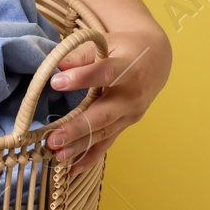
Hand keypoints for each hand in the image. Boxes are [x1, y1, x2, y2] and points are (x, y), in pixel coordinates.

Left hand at [43, 29, 168, 169]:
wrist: (156, 60)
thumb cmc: (125, 48)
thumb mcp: (107, 41)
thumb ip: (82, 53)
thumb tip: (57, 66)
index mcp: (128, 67)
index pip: (105, 73)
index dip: (82, 78)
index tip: (56, 82)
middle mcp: (132, 95)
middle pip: (103, 114)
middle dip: (77, 128)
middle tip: (53, 138)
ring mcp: (130, 114)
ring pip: (103, 132)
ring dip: (79, 146)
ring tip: (56, 154)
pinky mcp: (125, 125)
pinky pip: (107, 143)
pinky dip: (90, 157)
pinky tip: (72, 168)